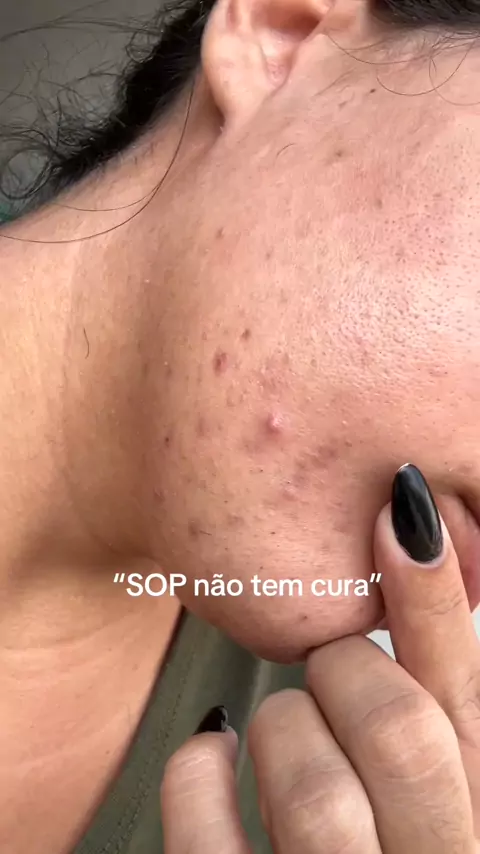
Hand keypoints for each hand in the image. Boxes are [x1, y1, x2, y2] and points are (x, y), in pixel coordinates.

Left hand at [160, 464, 479, 852]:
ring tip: (284, 728)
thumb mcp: (421, 783)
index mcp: (462, 827)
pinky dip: (197, 774)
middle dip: (349, 671)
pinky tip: (211, 751)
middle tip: (327, 667)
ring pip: (314, 789)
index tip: (400, 513)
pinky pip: (209, 838)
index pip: (465, 707)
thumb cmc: (371, 835)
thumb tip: (414, 560)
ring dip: (284, 726)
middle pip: (401, 732)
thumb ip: (421, 706)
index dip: (436, 602)